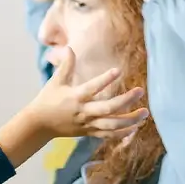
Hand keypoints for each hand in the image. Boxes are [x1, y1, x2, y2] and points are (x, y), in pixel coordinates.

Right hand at [26, 47, 148, 139]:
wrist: (39, 124)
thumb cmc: (48, 99)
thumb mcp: (55, 81)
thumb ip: (65, 65)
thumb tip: (69, 47)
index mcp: (75, 96)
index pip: (93, 87)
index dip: (105, 79)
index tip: (118, 70)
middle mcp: (83, 111)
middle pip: (108, 108)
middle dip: (126, 100)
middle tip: (140, 91)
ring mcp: (87, 124)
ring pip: (112, 124)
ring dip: (130, 119)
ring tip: (145, 112)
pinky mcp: (89, 132)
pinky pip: (108, 135)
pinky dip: (123, 133)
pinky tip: (135, 127)